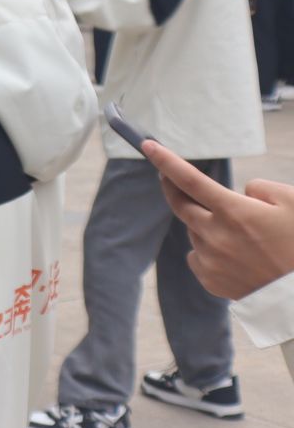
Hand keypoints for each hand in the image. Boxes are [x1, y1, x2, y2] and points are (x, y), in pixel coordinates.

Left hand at [144, 139, 293, 299]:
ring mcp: (210, 260)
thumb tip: (240, 194)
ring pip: (195, 232)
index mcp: (233, 212)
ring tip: (240, 236)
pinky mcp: (210, 281)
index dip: (165, 161)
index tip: (147, 146)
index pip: (189, 179)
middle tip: (169, 178)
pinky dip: (208, 252)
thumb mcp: (292, 202)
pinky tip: (233, 256)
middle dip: (172, 188)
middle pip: (180, 205)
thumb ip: (260, 189)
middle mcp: (214, 235)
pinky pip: (197, 257)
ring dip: (206, 225)